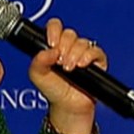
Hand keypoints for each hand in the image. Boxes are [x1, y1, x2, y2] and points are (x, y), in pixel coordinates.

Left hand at [28, 18, 106, 133]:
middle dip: (64, 47)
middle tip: (60, 62)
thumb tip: (49, 50)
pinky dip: (88, 56)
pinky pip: (96, 51)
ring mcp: (83, 53)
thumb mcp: (37, 75)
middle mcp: (69, 47)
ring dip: (74, 54)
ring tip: (69, 69)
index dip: (54, 30)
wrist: (68, 107)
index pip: (55, 26)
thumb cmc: (53, 90)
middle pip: (69, 33)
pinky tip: (82, 65)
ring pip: (82, 42)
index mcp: (54, 45)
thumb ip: (37, 61)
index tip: (51, 43)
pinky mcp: (96, 61)